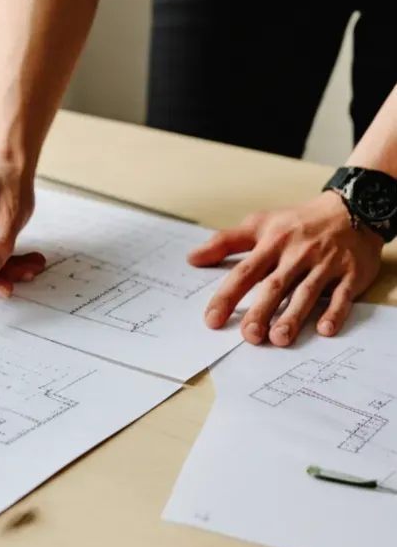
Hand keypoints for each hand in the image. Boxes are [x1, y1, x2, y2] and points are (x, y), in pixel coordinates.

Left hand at [187, 192, 382, 345]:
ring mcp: (326, 264)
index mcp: (273, 243)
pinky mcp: (351, 273)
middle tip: (249, 336)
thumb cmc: (299, 221)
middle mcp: (298, 254)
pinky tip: (324, 330)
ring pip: (307, 292)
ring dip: (293, 316)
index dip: (227, 296)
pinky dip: (334, 311)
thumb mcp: (260, 223)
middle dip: (261, 311)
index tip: (212, 320)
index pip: (245, 273)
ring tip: (279, 339)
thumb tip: (192, 258)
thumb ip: (225, 242)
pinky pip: (342, 294)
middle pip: (275, 286)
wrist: (354, 207)